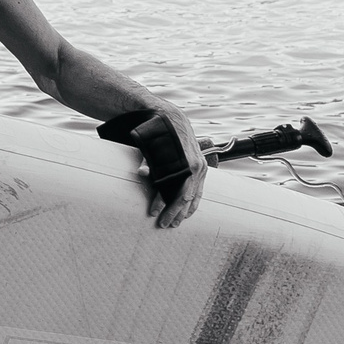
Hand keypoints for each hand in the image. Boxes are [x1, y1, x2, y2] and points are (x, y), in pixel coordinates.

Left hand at [150, 106, 204, 229]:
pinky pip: (199, 190)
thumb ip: (148, 160)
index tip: (153, 213)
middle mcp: (197, 167)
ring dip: (185, 211)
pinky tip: (187, 212)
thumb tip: (142, 173)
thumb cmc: (159, 133)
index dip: (165, 204)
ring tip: (175, 223)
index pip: (177, 191)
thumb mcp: (150, 145)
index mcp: (187, 163)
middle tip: (163, 224)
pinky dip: (193, 202)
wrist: (171, 119)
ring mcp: (201, 168)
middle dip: (174, 212)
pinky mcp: (201, 168)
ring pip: (195, 196)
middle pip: (186, 197)